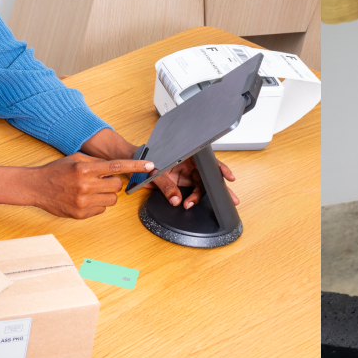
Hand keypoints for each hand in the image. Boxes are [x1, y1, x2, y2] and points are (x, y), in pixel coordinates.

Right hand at [0, 153, 154, 218]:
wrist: (36, 187)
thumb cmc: (56, 171)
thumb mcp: (76, 159)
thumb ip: (97, 162)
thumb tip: (117, 167)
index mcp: (85, 169)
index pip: (116, 166)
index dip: (136, 166)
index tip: (150, 166)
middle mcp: (85, 185)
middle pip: (116, 186)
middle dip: (112, 183)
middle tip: (99, 181)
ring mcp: (83, 202)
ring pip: (112, 200)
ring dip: (106, 195)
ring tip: (91, 190)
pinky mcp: (81, 214)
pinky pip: (102, 210)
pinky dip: (97, 205)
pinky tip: (84, 199)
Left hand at [80, 129, 234, 208]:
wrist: (124, 162)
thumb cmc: (139, 157)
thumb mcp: (153, 171)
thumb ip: (166, 185)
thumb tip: (176, 199)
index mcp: (185, 153)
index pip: (207, 161)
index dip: (220, 169)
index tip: (228, 178)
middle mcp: (187, 163)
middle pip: (207, 176)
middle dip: (220, 188)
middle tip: (232, 199)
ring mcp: (183, 173)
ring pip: (200, 186)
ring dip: (200, 197)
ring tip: (192, 204)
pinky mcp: (177, 182)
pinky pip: (189, 192)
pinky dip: (191, 199)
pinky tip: (189, 204)